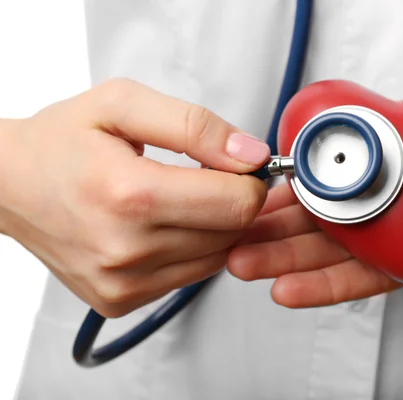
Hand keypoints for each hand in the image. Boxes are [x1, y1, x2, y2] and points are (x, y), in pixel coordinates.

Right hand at [0, 78, 269, 317]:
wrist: (7, 185)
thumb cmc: (60, 141)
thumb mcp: (124, 104)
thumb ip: (196, 126)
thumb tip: (252, 155)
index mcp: (130, 195)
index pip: (237, 205)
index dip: (250, 182)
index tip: (236, 166)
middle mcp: (127, 250)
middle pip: (232, 233)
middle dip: (233, 202)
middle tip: (205, 177)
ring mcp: (123, 283)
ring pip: (217, 258)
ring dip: (214, 227)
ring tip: (180, 199)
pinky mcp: (120, 300)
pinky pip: (189, 277)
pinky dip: (191, 250)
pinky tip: (163, 225)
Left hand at [228, 83, 402, 309]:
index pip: (361, 277)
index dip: (320, 287)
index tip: (283, 290)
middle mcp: (382, 229)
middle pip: (324, 250)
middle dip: (280, 256)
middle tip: (240, 259)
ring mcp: (369, 199)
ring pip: (314, 216)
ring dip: (274, 224)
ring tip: (237, 230)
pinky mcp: (360, 168)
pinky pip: (322, 178)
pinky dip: (293, 185)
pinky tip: (264, 191)